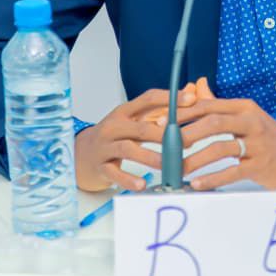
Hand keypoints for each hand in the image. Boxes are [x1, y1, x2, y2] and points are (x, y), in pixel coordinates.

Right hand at [74, 84, 197, 191]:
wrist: (82, 153)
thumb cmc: (115, 134)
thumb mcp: (135, 118)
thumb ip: (162, 107)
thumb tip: (192, 91)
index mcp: (125, 111)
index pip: (148, 99)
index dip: (169, 99)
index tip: (191, 100)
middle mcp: (114, 126)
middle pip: (141, 127)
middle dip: (165, 135)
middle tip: (186, 143)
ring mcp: (106, 146)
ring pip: (129, 149)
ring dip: (150, 157)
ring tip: (167, 165)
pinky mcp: (100, 166)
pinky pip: (114, 173)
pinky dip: (128, 179)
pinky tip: (142, 184)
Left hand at [159, 95, 275, 189]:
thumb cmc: (270, 137)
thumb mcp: (247, 116)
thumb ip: (220, 104)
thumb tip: (196, 86)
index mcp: (243, 107)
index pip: (208, 105)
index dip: (183, 113)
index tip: (161, 122)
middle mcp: (250, 121)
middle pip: (212, 123)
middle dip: (185, 134)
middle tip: (164, 146)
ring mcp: (257, 143)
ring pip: (220, 147)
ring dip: (196, 160)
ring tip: (178, 170)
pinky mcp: (262, 164)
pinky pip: (233, 170)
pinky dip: (213, 177)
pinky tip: (198, 184)